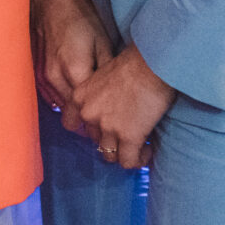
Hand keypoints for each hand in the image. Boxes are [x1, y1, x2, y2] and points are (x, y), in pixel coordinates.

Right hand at [31, 0, 113, 141]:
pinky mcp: (44, 71)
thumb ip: (107, 71)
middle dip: (89, 127)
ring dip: (79, 117)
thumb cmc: (82, 18)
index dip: (102, 126)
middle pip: (72, 117)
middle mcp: (58, 79)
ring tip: (98, 121)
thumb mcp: (103, 42)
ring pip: (64, 109)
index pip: (88, 113)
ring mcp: (47, 75)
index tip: (116, 135)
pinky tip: (83, 104)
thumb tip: (119, 96)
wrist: (53, 0)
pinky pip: (59, 97)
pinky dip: (71, 105)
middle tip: (108, 132)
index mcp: (75, 72)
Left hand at [69, 45, 178, 169]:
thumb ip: (99, 94)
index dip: (90, 128)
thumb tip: (111, 108)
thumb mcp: (103, 76)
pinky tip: (147, 151)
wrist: (152, 63)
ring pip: (109, 155)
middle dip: (111, 141)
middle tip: (128, 137)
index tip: (105, 128)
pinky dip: (138, 160)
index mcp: (79, 97)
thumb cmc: (134, 63)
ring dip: (124, 154)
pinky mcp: (128, 137)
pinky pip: (127, 161)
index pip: (73, 123)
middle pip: (94, 140)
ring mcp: (107, 127)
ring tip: (140, 147)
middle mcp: (88, 114)